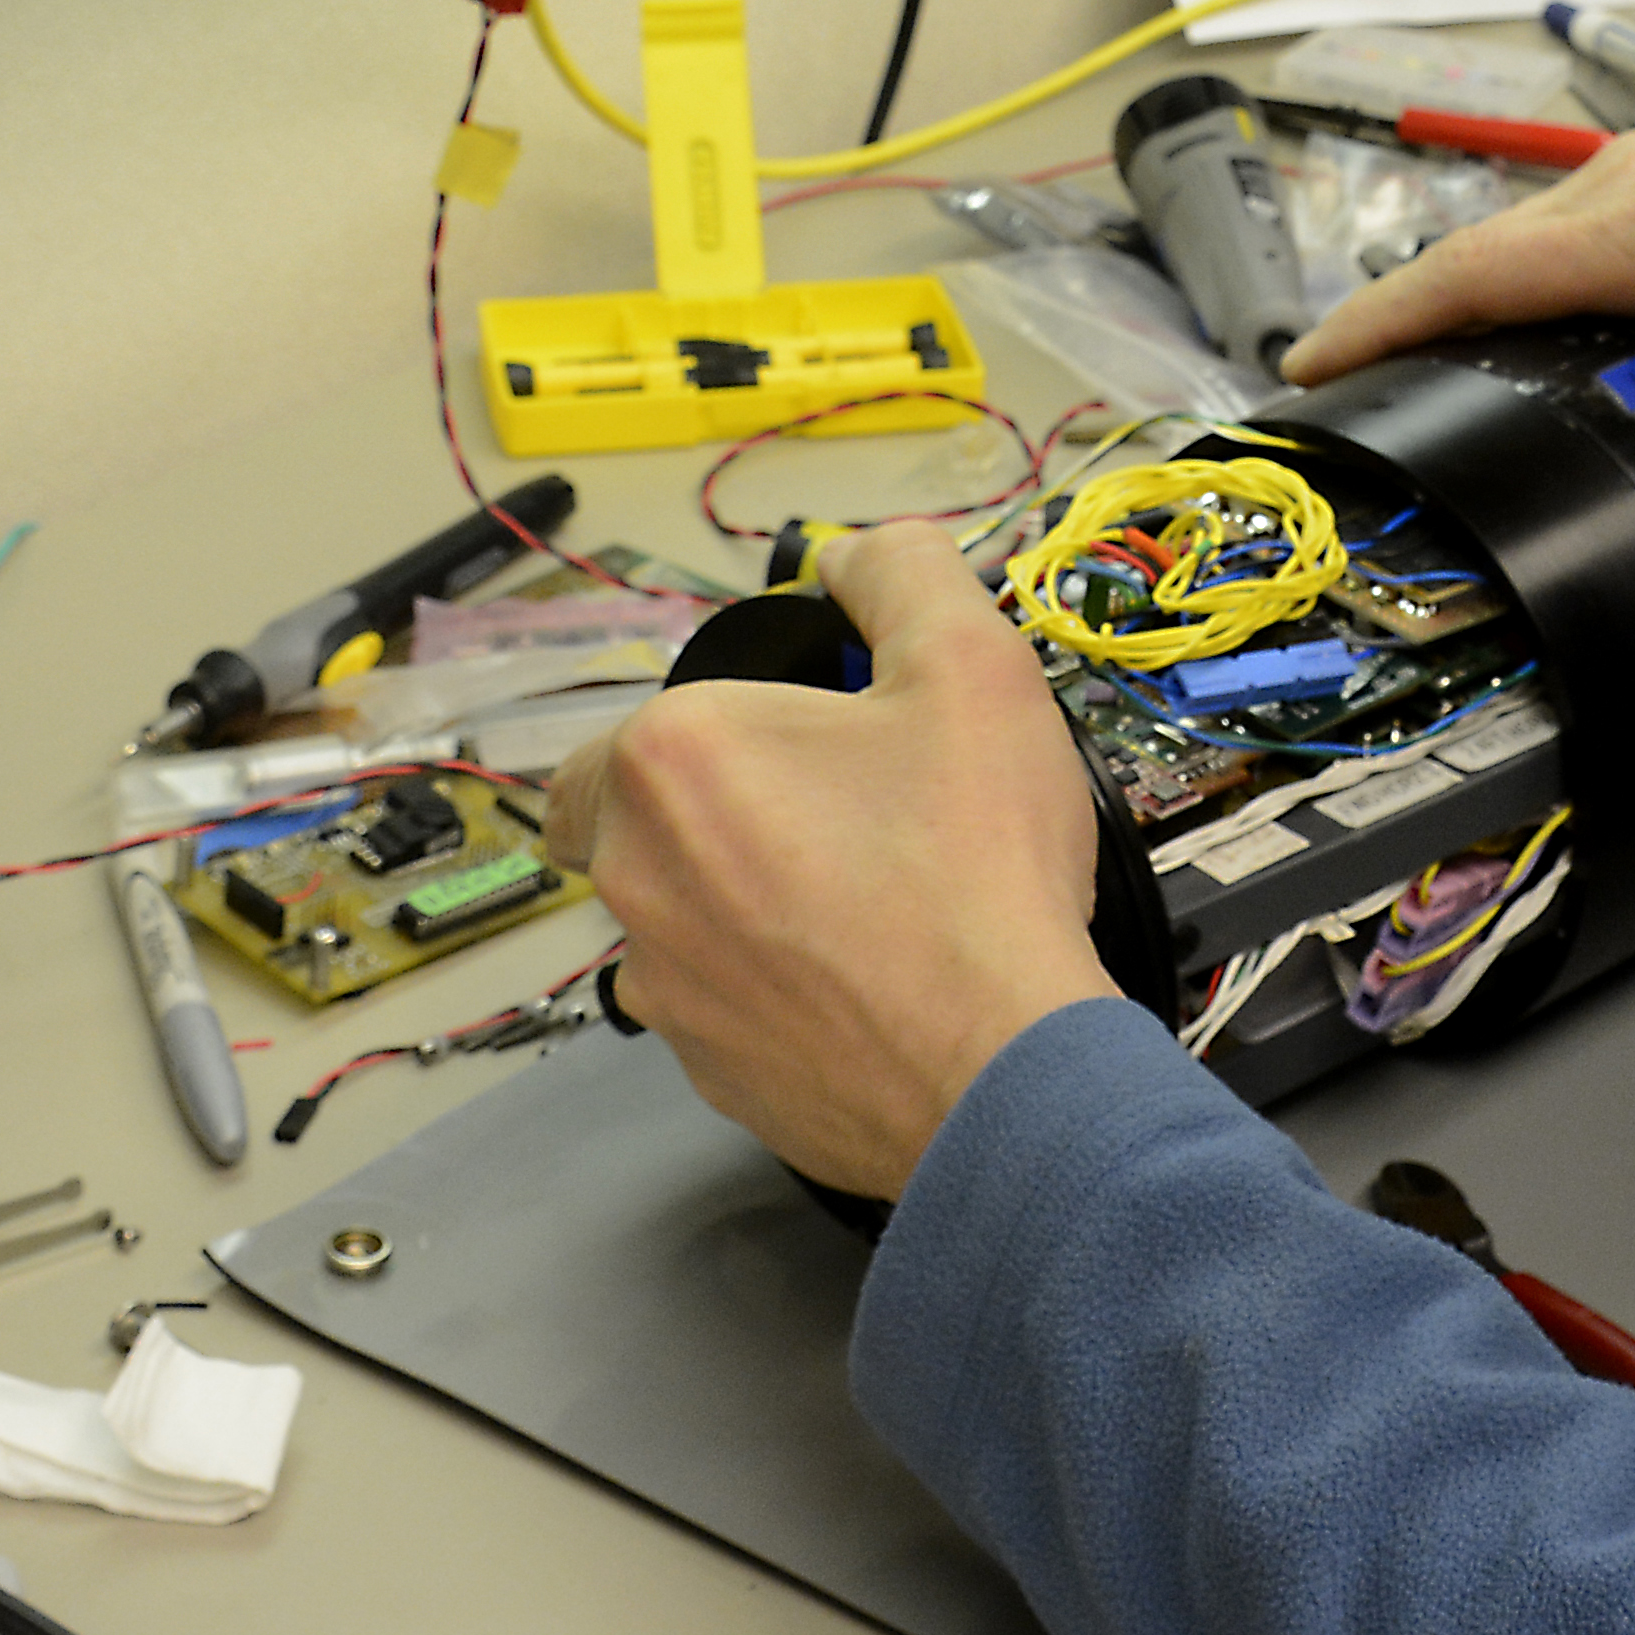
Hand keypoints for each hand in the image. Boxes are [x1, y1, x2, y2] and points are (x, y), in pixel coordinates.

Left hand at [539, 526, 1115, 1198]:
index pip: (627, 730)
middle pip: (650, 826)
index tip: (809, 743)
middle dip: (725, 815)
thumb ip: (901, 573)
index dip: (714, 729)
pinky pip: (731, 1010)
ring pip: (686, 922)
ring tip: (877, 905)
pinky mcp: (712, 1077)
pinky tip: (877, 982)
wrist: (1007, 1068)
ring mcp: (667, 993)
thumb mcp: (971, 663)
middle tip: (846, 816)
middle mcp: (636, 880)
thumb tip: (856, 558)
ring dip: (750, 905)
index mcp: (669, 760)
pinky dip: (784, 993)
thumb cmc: (978, 867)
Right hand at [1286, 5, 1634, 643]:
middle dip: (1395, 325)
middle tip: (1341, 406)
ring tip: (1412, 378)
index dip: (1377, 319)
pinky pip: (1563, 221)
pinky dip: (1518, 272)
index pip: (1475, 273)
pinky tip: (1530, 330)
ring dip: (1458, 297)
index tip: (1304, 367)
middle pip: (1475, 258)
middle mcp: (1626, 182)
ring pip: (1519, 236)